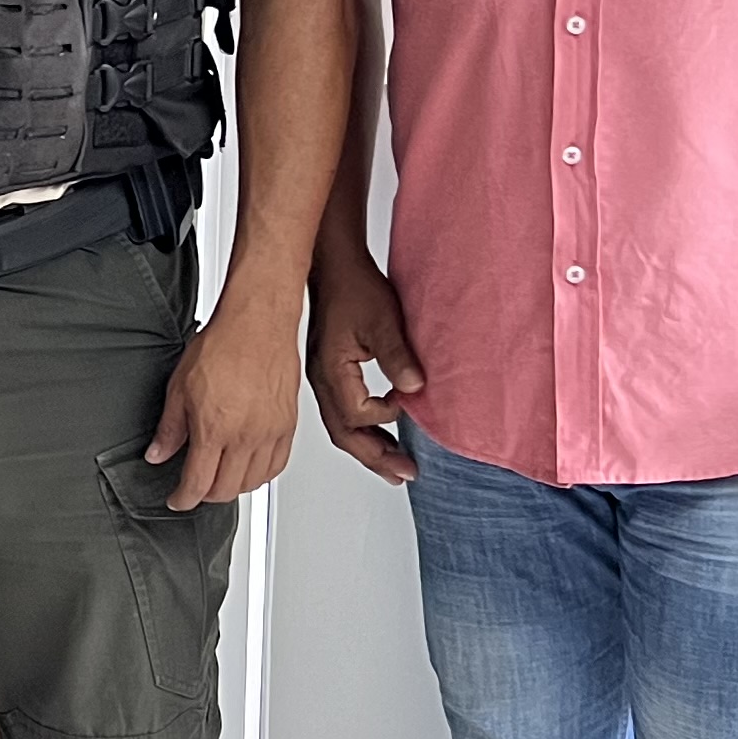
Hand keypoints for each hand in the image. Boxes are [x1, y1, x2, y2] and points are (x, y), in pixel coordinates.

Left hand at [148, 297, 304, 509]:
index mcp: (214, 430)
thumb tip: (158, 454)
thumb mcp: (180, 387)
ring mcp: (270, 433)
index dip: (183, 499)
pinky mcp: (288, 426)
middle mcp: (245, 437)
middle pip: (226, 491)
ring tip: (219, 477)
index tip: (177, 499)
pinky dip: (260, 475)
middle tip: (195, 488)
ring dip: (233, 487)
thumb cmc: (222, 346)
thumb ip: (170, 428)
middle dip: (205, 496)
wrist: (258, 324)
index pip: (197, 484)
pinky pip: (277, 466)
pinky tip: (249, 467)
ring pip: (253, 483)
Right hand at [305, 248, 423, 482]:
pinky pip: (341, 411)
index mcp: (331, 370)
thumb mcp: (382, 320)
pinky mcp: (329, 371)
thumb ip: (398, 356)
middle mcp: (322, 379)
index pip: (357, 414)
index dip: (386, 415)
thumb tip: (415, 388)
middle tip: (401, 474)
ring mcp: (323, 377)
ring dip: (367, 448)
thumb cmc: (352, 286)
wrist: (333, 264)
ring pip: (340, 427)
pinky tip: (377, 430)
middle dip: (374, 458)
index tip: (408, 404)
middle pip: (344, 434)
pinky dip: (360, 428)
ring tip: (390, 465)